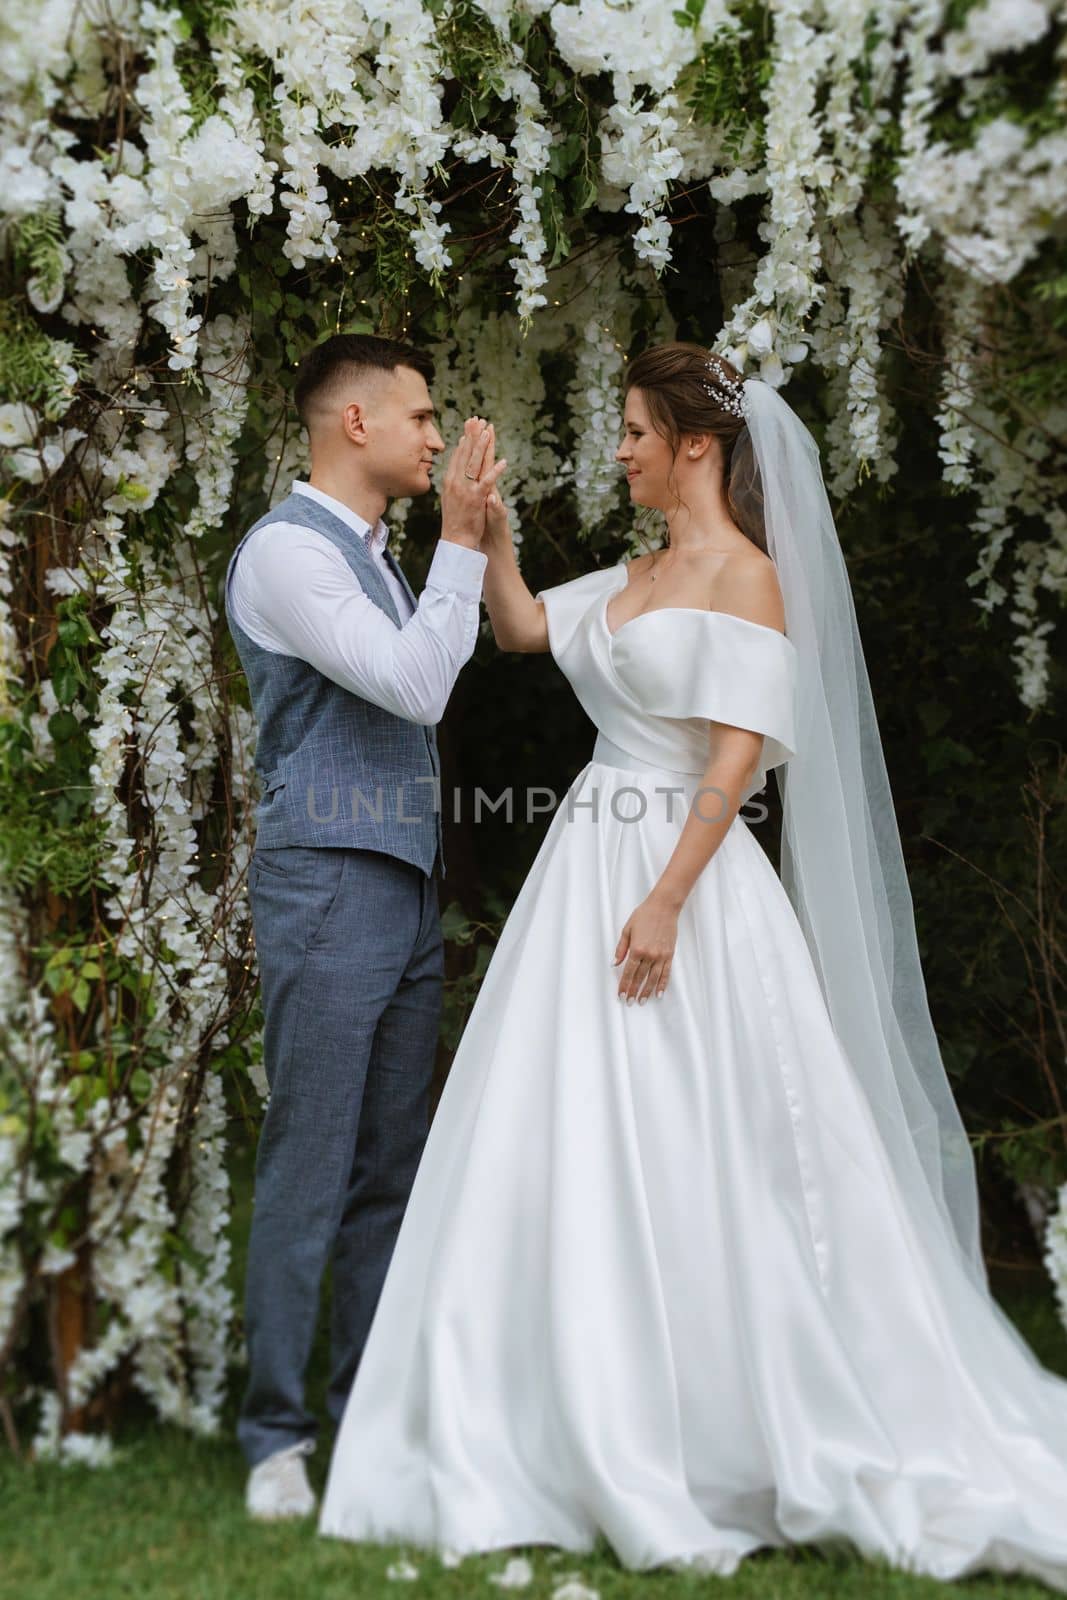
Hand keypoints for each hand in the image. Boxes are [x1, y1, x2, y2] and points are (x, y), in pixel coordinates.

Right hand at [440, 417, 506, 547]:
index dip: (465, 439)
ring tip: (488, 432)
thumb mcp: (451, 497)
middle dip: (472, 436)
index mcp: (450, 481)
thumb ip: (455, 481)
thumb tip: (457, 467)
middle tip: (478, 419)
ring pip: (474, 464)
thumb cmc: (455, 520)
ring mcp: (466, 490)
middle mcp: (456, 482)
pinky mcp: (476, 499)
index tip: (470, 425)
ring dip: (482, 447)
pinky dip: (495, 472)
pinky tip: (503, 462)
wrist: (455, 539)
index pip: (458, 455)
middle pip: (466, 454)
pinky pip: (487, 482)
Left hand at [613, 895, 677, 1002]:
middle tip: (629, 1002)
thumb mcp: (627, 929)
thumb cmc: (644, 915)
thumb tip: (614, 963)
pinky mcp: (669, 954)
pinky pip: (666, 973)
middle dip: (634, 991)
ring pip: (653, 979)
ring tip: (642, 1002)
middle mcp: (649, 955)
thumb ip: (621, 948)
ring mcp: (661, 956)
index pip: (628, 972)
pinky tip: (659, 993)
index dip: (624, 985)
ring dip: (647, 991)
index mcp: (637, 949)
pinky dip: (663, 984)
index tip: (621, 995)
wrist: (664, 907)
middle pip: (640, 978)